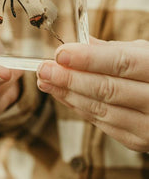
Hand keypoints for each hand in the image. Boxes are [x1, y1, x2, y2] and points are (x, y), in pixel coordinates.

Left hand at [37, 37, 148, 151]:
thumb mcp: (144, 54)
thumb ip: (114, 50)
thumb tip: (82, 43)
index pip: (122, 63)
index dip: (88, 59)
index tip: (60, 54)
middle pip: (107, 89)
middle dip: (70, 78)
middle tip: (44, 69)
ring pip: (101, 109)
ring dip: (67, 94)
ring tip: (45, 80)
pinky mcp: (137, 140)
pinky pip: (101, 123)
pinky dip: (77, 106)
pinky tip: (61, 94)